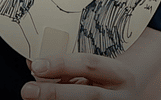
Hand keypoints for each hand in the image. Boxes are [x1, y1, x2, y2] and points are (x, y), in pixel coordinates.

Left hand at [20, 54, 136, 98]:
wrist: (132, 94)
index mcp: (119, 73)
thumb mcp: (94, 67)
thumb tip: (33, 64)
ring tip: (34, 97)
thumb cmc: (107, 77)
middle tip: (28, 90)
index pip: (89, 64)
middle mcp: (120, 96)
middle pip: (87, 96)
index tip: (36, 65)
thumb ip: (67, 66)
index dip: (62, 64)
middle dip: (55, 93)